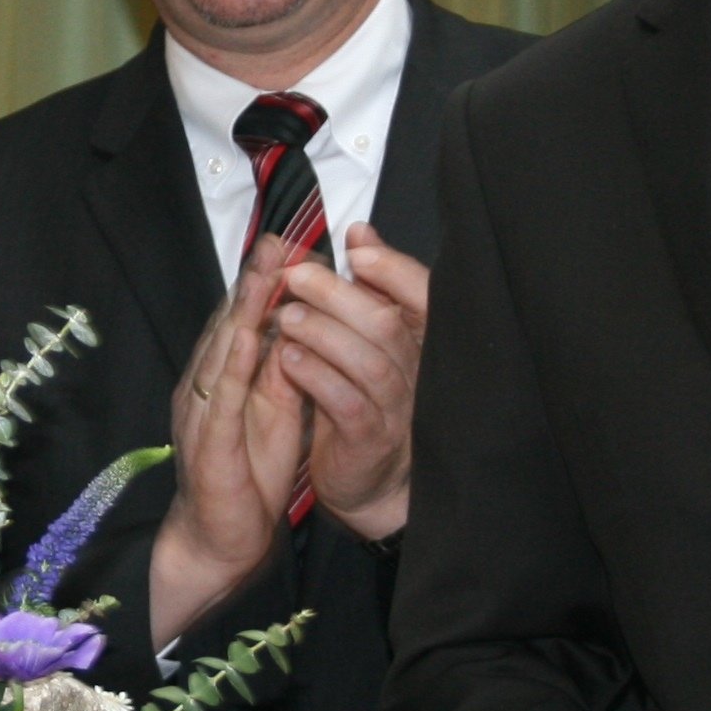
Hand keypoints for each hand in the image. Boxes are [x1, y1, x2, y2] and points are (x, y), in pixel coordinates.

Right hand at [151, 234, 309, 645]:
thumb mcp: (275, 414)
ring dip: (242, 307)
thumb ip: (282, 371)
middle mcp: (207, 386)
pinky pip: (221, 395)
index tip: (292, 244)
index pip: (245, 320)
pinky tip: (247, 334)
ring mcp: (201, 411)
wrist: (219, 541)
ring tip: (264, 270)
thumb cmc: (247, 477)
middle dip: (254, 279)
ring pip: (222, 347)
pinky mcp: (206, 442)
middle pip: (230, 322)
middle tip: (277, 237)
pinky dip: (233, 361)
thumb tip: (301, 326)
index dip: (266, 282)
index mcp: (225, 379)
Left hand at [272, 223, 426, 540]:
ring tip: (286, 317)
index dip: (394, 268)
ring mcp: (397, 409)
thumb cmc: (363, 397)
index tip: (356, 248)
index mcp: (418, 342)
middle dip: (340, 295)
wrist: (368, 479)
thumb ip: (370, 287)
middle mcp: (416, 373)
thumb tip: (362, 231)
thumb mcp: (368, 339)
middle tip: (297, 277)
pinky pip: (348, 404)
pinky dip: (317, 377)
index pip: (424, 296)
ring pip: (370, 363)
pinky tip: (288, 360)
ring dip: (323, 334)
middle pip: (388, 325)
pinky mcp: (370, 441)